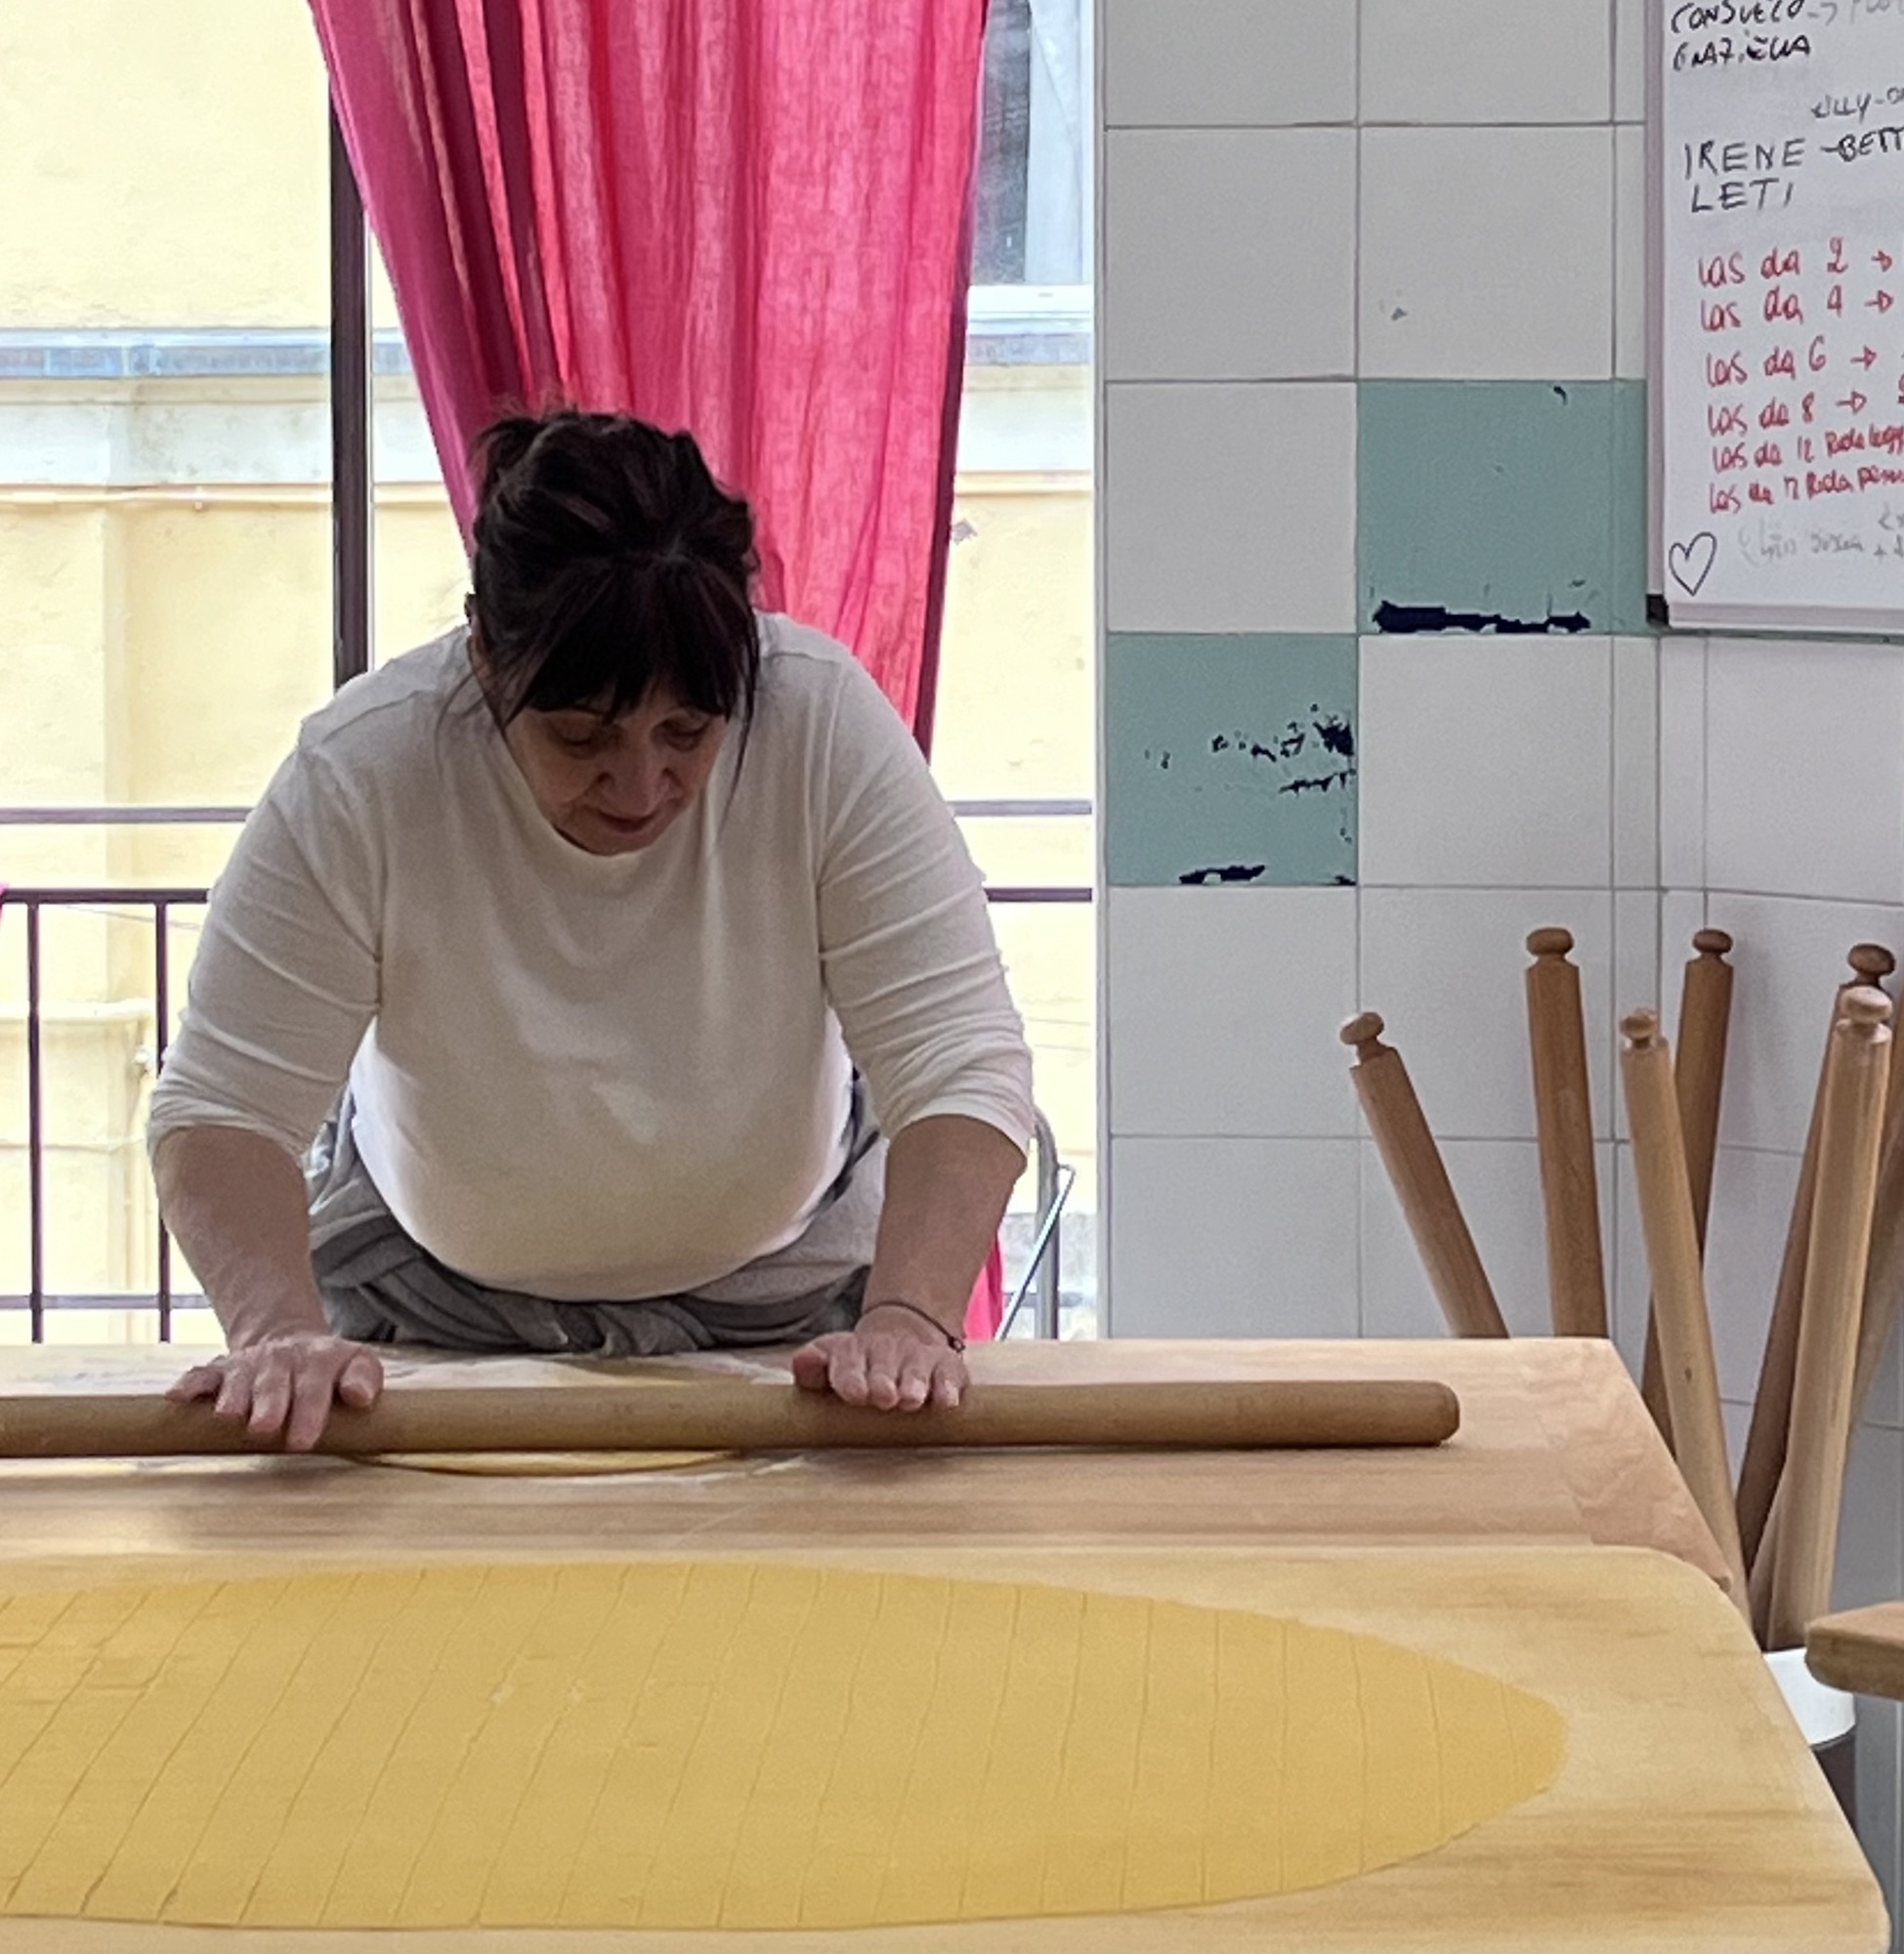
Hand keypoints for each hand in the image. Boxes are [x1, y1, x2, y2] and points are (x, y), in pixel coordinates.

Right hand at [167, 1333, 383, 1451]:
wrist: (291, 1342)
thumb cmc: (329, 1369)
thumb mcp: (358, 1364)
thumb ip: (366, 1378)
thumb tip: (360, 1396)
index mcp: (319, 1359)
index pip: (316, 1384)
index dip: (310, 1410)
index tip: (303, 1439)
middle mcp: (282, 1359)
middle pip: (275, 1382)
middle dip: (269, 1404)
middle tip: (265, 1427)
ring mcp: (249, 1364)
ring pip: (238, 1379)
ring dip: (233, 1396)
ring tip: (228, 1415)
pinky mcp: (221, 1369)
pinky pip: (202, 1374)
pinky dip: (189, 1384)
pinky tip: (176, 1397)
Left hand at [790, 1305, 966, 1410]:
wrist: (903, 1332)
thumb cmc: (860, 1364)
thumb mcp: (830, 1362)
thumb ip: (811, 1368)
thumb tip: (804, 1361)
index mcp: (853, 1352)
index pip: (847, 1363)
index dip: (850, 1378)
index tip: (854, 1393)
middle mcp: (887, 1351)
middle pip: (883, 1366)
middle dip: (883, 1381)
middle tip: (883, 1397)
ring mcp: (918, 1358)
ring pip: (916, 1370)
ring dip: (913, 1384)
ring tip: (910, 1399)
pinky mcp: (948, 1367)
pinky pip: (950, 1375)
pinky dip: (949, 1387)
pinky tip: (946, 1400)